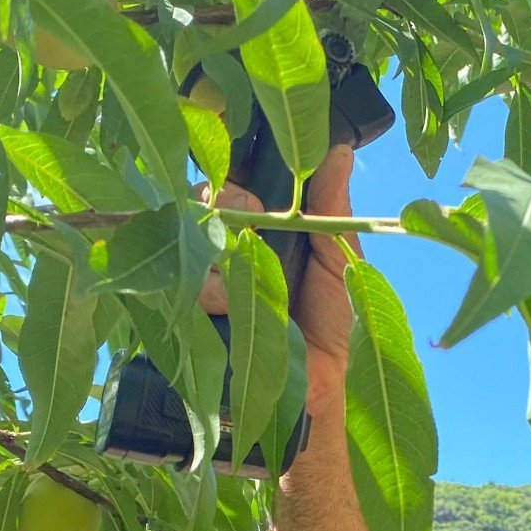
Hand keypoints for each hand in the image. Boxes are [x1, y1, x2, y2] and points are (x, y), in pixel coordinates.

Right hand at [195, 144, 358, 399]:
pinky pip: (189, 282)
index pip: (240, 182)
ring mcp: (215, 277)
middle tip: (256, 232)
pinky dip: (211, 290)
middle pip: (210, 199)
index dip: (243, 178)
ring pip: (196, 237)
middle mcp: (237, 246)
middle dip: (232, 205)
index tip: (255, 184)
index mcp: (270, 228)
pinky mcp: (200, 311)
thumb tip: (341, 149)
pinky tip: (230, 305)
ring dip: (224, 254)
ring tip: (253, 281)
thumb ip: (332, 205)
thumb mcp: (341, 256)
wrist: (322, 382)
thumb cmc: (336, 319)